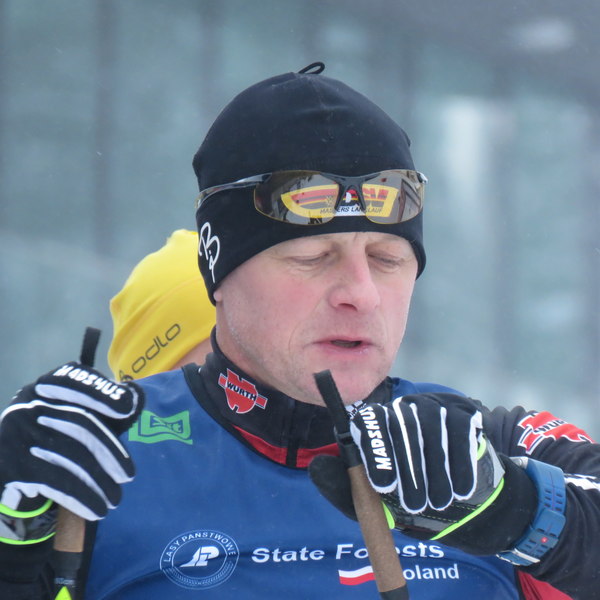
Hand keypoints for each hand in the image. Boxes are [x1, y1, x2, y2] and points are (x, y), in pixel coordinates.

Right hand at [0, 361, 143, 530]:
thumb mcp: (83, 416)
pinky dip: (80, 496)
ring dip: (98, 480)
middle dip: (109, 450)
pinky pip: (53, 481)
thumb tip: (135, 397)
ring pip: (68, 454)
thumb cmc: (59, 438)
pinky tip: (96, 508)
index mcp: (46, 387)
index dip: (102, 393)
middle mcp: (26, 405)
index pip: (73, 379)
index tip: (129, 408)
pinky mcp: (10, 466)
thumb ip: (108, 404)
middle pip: (77, 422)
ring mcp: (15, 435)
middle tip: (128, 475)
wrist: (15, 472)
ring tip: (115, 498)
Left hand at [310, 393, 536, 554]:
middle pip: (402, 425)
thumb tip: (316, 466)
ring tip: (437, 503)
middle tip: (412, 505)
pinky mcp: (463, 412)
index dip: (376, 450)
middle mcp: (402, 406)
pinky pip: (461, 432)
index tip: (382, 485)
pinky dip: (461, 464)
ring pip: (433, 429)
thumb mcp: (369, 498)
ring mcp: (433, 406)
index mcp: (376, 421)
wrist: (454, 499)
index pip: (369, 421)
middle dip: (408, 469)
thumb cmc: (402, 497)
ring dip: (435, 471)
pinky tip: (461, 490)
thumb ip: (343, 484)